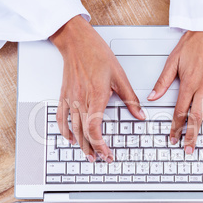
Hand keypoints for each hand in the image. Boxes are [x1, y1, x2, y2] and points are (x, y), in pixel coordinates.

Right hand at [50, 15, 144, 162]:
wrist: (77, 42)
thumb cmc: (98, 55)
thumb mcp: (120, 77)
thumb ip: (131, 99)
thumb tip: (140, 114)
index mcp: (96, 96)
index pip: (95, 128)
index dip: (101, 144)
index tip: (108, 153)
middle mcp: (81, 100)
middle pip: (84, 132)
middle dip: (93, 149)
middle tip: (100, 159)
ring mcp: (70, 99)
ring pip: (73, 128)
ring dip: (80, 144)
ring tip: (88, 155)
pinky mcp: (64, 96)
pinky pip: (61, 117)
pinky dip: (65, 130)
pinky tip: (70, 138)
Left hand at [147, 31, 202, 153]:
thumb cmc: (192, 43)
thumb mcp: (172, 61)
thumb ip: (163, 82)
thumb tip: (152, 96)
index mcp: (188, 84)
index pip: (180, 112)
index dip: (176, 128)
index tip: (174, 138)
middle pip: (197, 116)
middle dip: (192, 135)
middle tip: (190, 149)